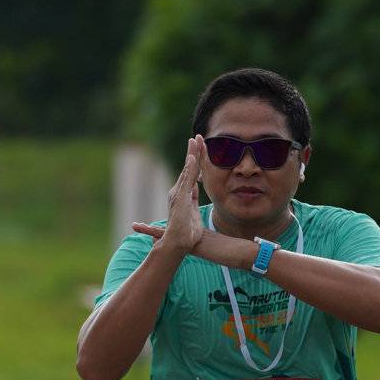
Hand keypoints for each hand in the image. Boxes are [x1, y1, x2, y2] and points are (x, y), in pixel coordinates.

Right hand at [132, 137, 206, 257]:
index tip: (201, 146)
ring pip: (188, 170)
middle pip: (189, 167)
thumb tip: (195, 188)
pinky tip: (193, 157)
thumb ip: (192, 199)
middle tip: (198, 136)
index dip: (197, 159)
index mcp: (183, 193)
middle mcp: (178, 191)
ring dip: (192, 154)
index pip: (191, 172)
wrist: (178, 243)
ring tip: (196, 140)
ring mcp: (179, 193)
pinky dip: (190, 168)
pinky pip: (187, 180)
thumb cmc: (186, 232)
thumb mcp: (192, 211)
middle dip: (194, 151)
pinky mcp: (181, 198)